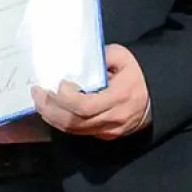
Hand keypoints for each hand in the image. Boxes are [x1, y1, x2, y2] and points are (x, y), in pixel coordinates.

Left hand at [31, 44, 151, 140]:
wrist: (154, 98)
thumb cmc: (135, 75)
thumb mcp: (123, 57)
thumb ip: (101, 56)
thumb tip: (76, 57)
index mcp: (119, 97)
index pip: (86, 107)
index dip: (67, 98)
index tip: (60, 84)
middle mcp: (113, 118)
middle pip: (74, 122)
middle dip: (50, 108)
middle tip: (37, 92)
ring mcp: (108, 130)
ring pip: (73, 130)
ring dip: (51, 116)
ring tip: (40, 100)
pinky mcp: (104, 136)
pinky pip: (78, 132)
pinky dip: (61, 121)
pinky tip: (52, 108)